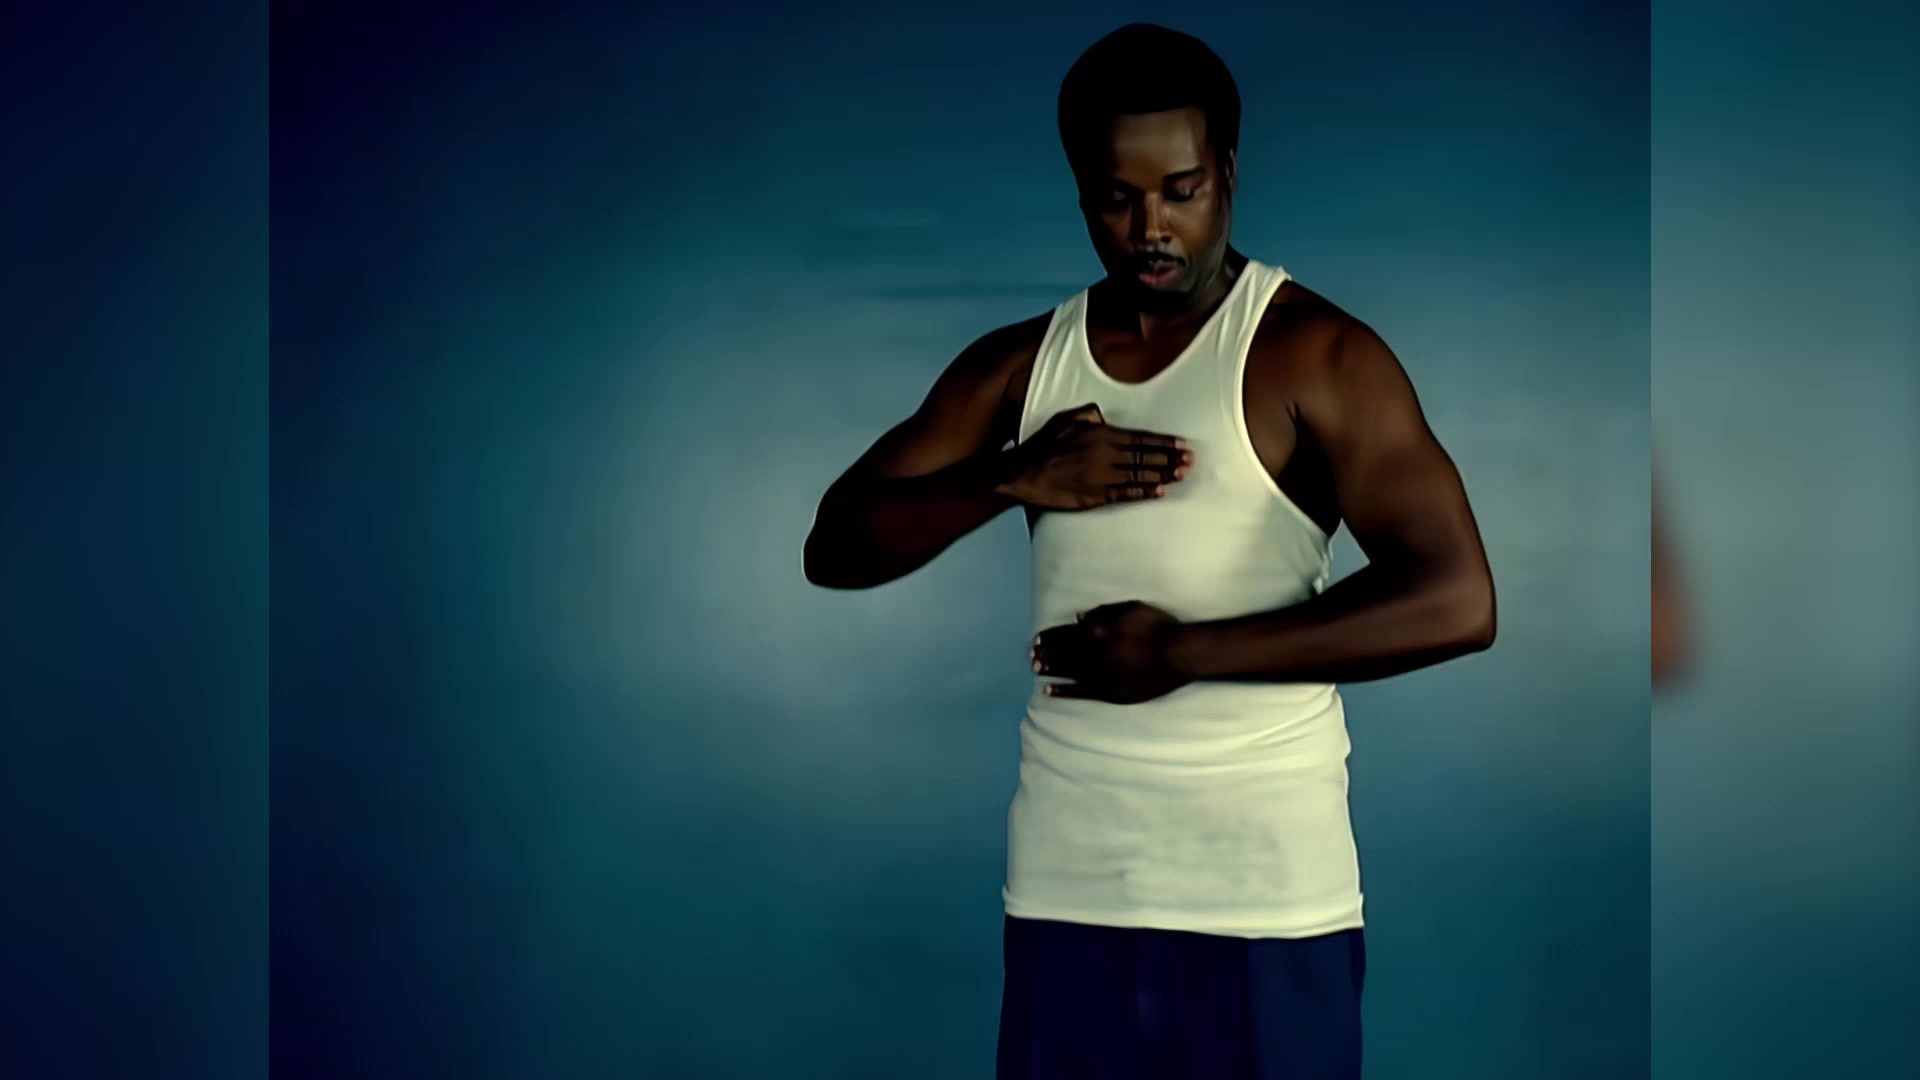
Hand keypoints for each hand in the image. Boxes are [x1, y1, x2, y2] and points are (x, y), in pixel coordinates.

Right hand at [995, 403, 1192, 511]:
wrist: (1023, 474)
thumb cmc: (1042, 445)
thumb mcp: (1064, 419)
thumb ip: (1087, 413)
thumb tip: (1103, 414)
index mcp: (1100, 434)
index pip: (1140, 438)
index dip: (1163, 442)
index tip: (1181, 444)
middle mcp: (1105, 455)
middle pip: (1145, 457)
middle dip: (1170, 459)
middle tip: (1190, 461)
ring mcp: (1101, 478)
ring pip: (1140, 476)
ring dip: (1163, 475)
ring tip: (1181, 475)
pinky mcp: (1095, 496)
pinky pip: (1125, 494)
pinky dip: (1144, 493)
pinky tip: (1160, 492)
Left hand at [1030, 601, 1189, 703]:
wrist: (1179, 655)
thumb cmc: (1157, 627)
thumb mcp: (1130, 610)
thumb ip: (1103, 613)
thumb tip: (1078, 618)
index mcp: (1097, 634)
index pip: (1067, 634)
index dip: (1051, 636)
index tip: (1036, 639)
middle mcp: (1093, 655)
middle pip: (1063, 653)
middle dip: (1045, 654)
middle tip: (1030, 655)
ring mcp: (1100, 676)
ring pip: (1067, 672)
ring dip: (1049, 670)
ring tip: (1035, 669)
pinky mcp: (1109, 693)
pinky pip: (1080, 693)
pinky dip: (1063, 691)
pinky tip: (1049, 691)